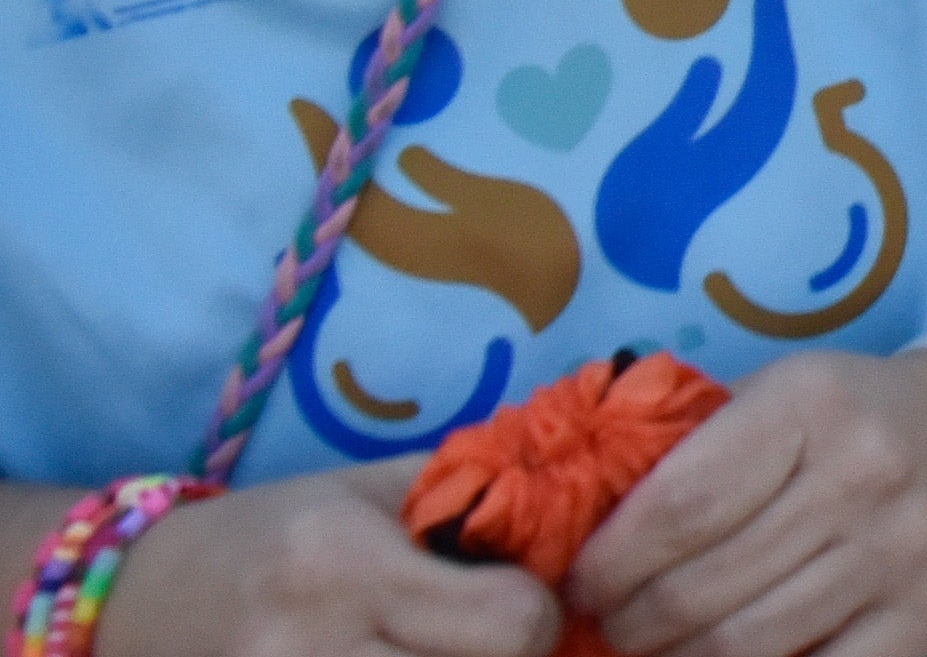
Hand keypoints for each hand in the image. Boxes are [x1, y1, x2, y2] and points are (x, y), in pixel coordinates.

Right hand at [95, 463, 559, 656]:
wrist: (143, 600)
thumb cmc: (276, 534)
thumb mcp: (371, 491)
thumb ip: (474, 497)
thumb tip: (576, 514)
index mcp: (348, 566)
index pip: (512, 624)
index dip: (538, 615)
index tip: (522, 601)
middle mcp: (314, 648)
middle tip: (490, 640)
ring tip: (444, 653)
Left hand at [568, 351, 926, 656]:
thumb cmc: (852, 420)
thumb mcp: (779, 395)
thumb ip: (695, 448)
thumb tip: (585, 529)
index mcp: (809, 405)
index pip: (680, 506)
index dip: (610, 562)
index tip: (582, 584)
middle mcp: (860, 475)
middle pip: (702, 590)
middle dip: (632, 625)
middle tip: (612, 628)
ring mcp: (899, 553)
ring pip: (746, 647)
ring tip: (658, 651)